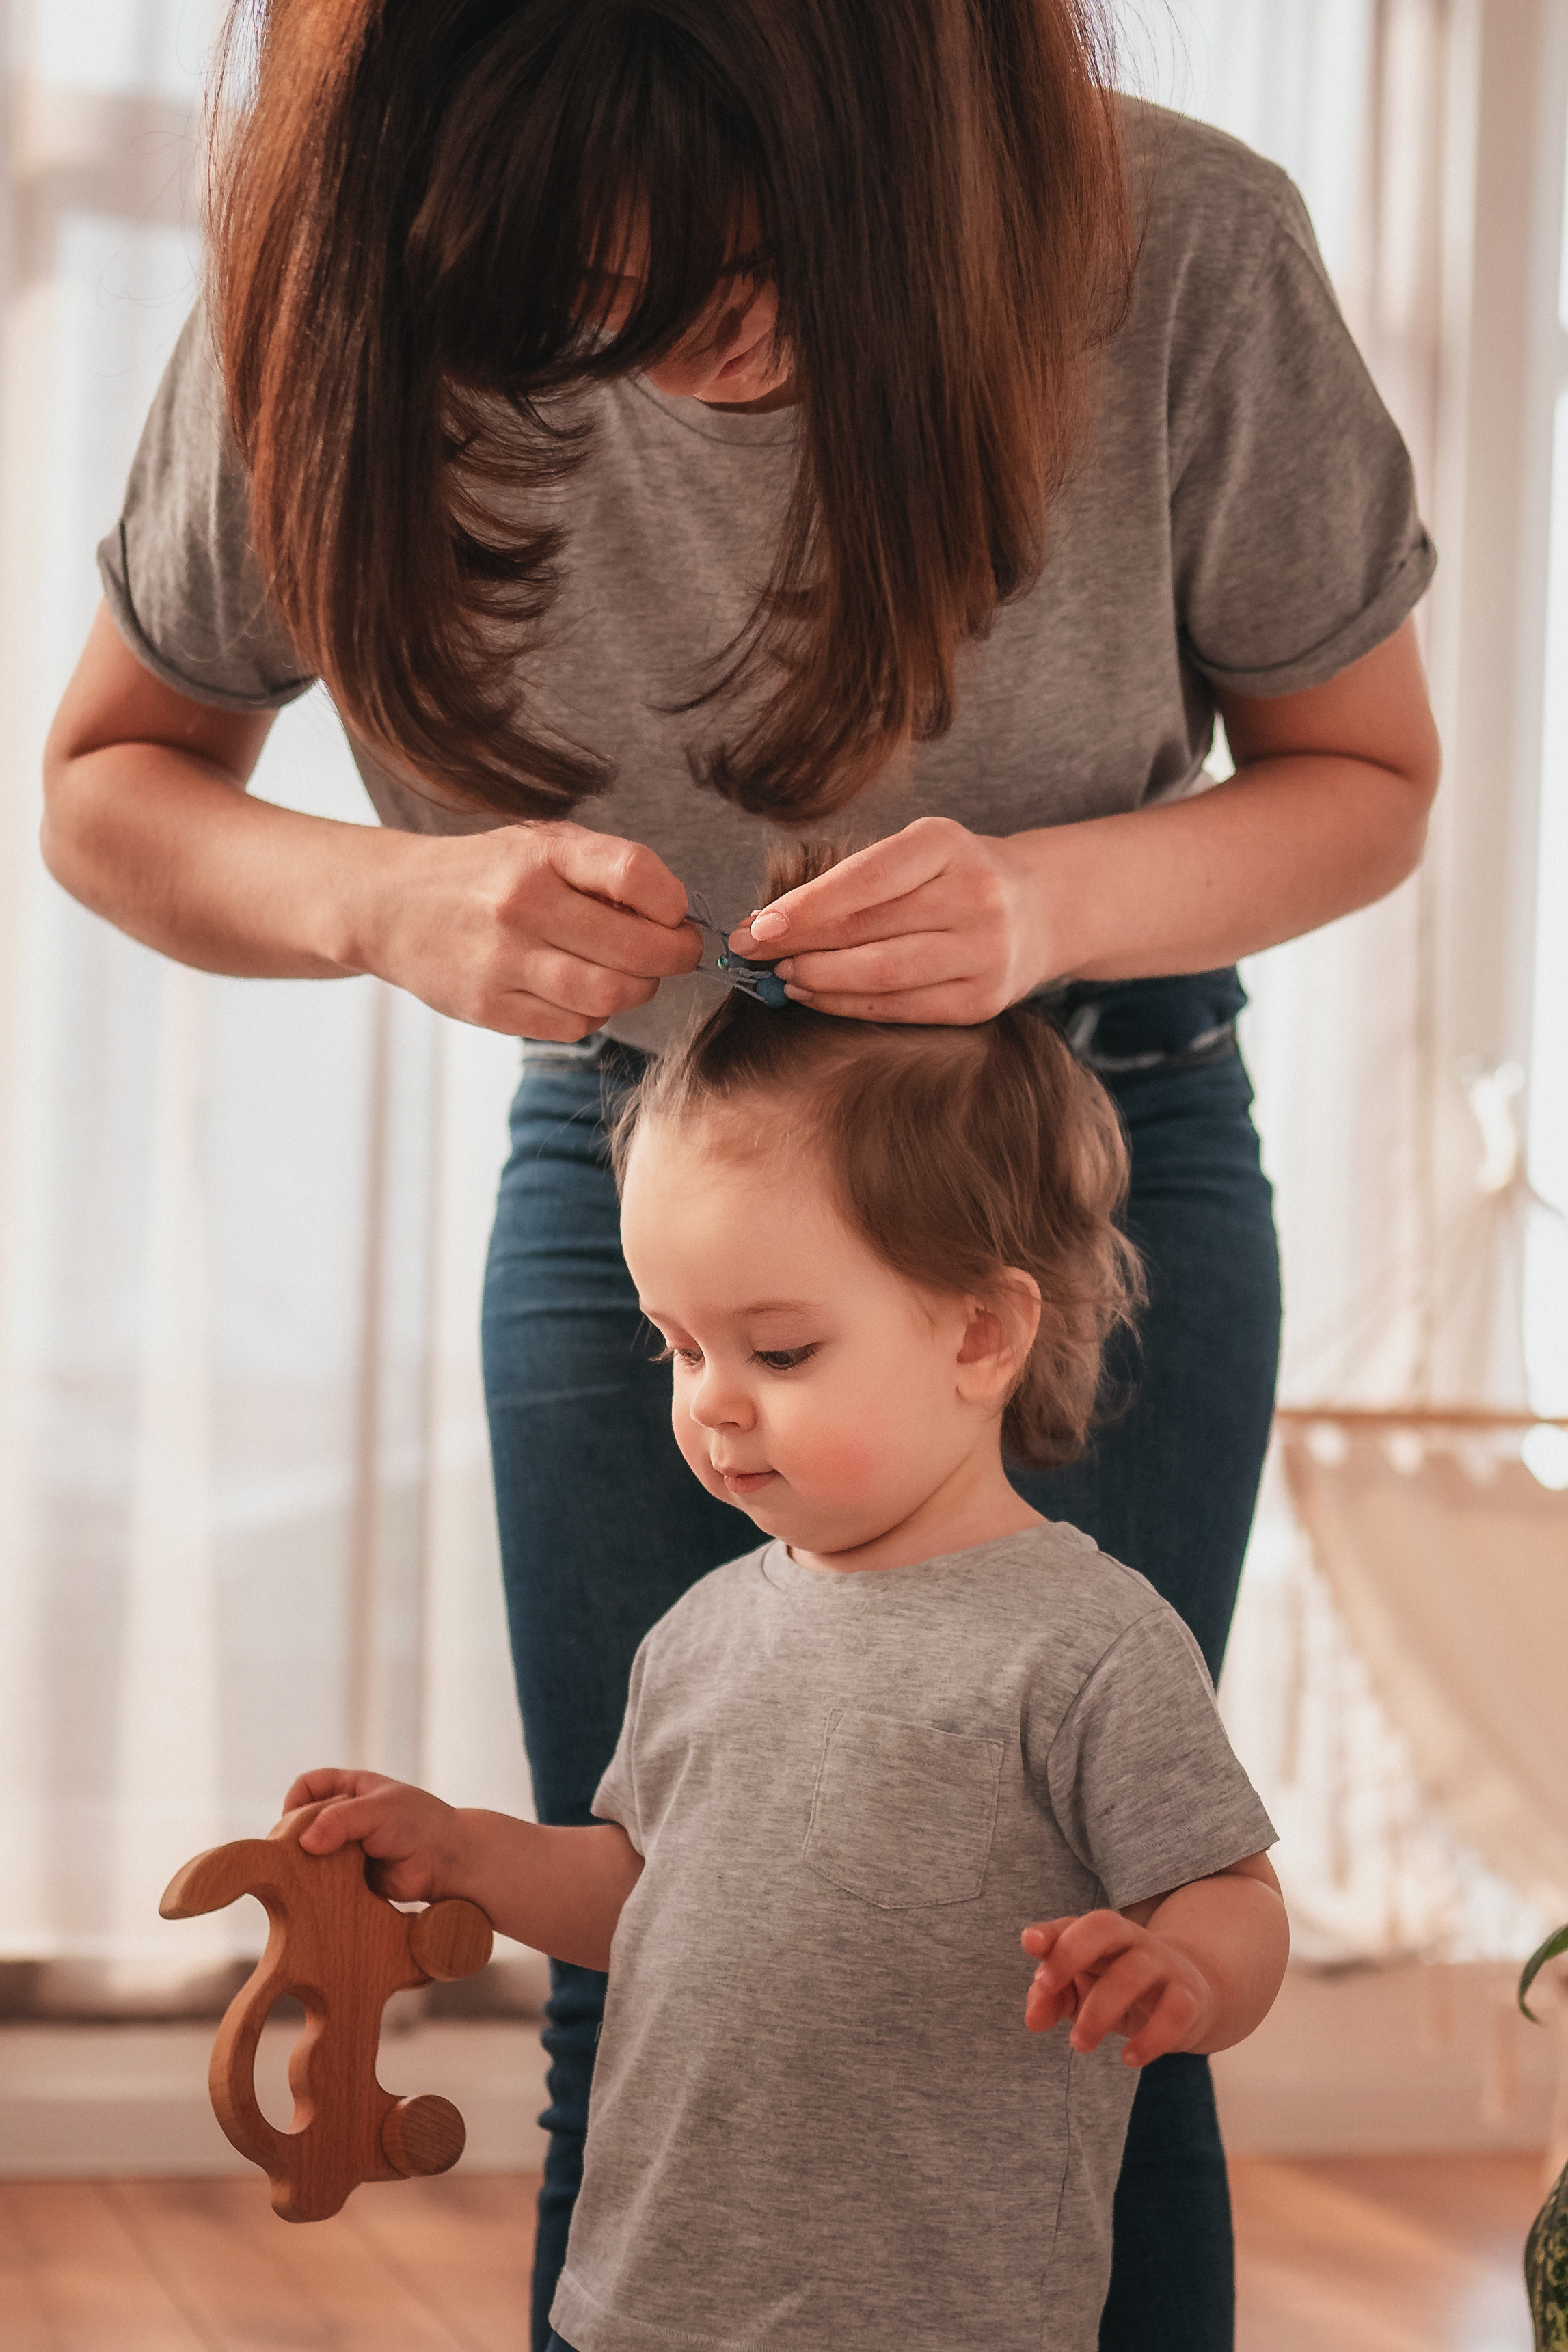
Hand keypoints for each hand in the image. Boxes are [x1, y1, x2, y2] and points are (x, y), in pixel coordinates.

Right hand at [284, 1767, 470, 1904]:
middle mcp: (347, 1817)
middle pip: (304, 1823)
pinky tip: (322, 1895)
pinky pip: (327, 1882)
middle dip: (296, 1839)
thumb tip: (305, 1842)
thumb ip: (340, 1820)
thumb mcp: (377, 1810)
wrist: (449, 1862)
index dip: (295, 1802)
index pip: (309, 1786)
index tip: (291, 1826)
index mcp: (352, 1789)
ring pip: (313, 1855)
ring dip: (308, 1866)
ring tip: (308, 1878)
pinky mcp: (352, 1877)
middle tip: (295, 1858)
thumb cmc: (419, 1823)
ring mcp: (349, 1848)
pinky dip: (321, 1888)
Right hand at [353, 820, 702, 1039]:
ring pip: (609, 995)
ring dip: (638, 991)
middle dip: (674, 957)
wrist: (390, 905)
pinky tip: (583, 994)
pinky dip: (594, 1015)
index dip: (673, 902)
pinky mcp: (488, 1007)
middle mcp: (521, 904)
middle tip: (676, 954)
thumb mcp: (539, 845)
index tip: (674, 913)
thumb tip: (675, 915)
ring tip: (632, 976)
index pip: (635, 874)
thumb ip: (603, 870)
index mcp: (541, 853)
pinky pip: (573, 1025)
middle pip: (636, 950)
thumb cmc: (483, 874)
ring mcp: (502, 960)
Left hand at [728, 816, 1048, 1022]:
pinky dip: (850, 1006)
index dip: (805, 908)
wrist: (1041, 909)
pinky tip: (817, 997)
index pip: (864, 880)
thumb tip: (766, 923)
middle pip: (867, 930)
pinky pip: (902, 1009)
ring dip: (820, 980)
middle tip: (753, 956)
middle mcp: (976, 896)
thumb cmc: (954, 877)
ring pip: (882, 976)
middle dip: (798, 945)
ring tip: (782, 978)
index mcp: (949, 844)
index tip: (756, 927)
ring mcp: (985, 953)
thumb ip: (852, 881)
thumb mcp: (915, 853)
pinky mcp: (985, 1001)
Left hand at [1020, 1910, 1218, 2067]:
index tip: (1030, 1945)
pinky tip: (1129, 2058)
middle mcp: (1134, 1940)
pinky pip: (1174, 2012)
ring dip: (1099, 2010)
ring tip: (1079, 2044)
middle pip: (1105, 1926)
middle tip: (1045, 1985)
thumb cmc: (1119, 1989)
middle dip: (1071, 1952)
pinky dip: (1151, 2038)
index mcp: (1103, 1934)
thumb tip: (1033, 2018)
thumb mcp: (1082, 1990)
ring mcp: (1165, 1965)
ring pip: (1133, 1973)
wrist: (1191, 1997)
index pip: (1077, 1923)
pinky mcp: (1190, 1998)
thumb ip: (1051, 1998)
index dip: (1052, 1933)